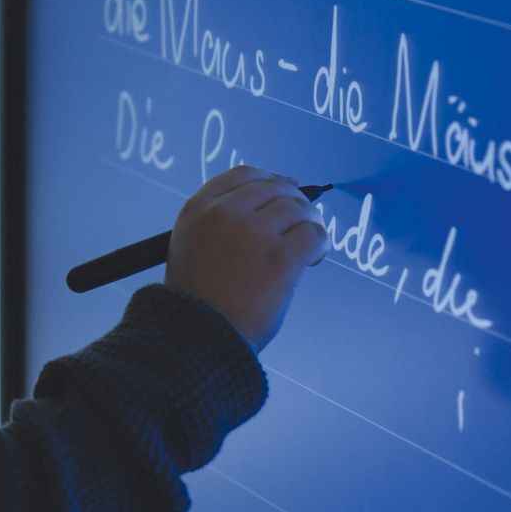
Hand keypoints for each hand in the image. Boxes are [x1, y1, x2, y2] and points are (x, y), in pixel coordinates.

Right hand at [165, 164, 327, 352]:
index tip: (286, 192)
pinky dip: (320, 245)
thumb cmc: (199, 298)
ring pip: (299, 208)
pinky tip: (311, 260)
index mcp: (199, 207)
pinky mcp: (280, 257)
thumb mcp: (190, 243)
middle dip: (295, 205)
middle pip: (277, 188)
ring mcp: (253, 233)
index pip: (246, 174)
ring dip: (310, 225)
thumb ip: (218, 218)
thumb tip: (271, 197)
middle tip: (301, 227)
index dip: (272, 180)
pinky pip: (315, 234)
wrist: (200, 337)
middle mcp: (224, 213)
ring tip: (306, 249)